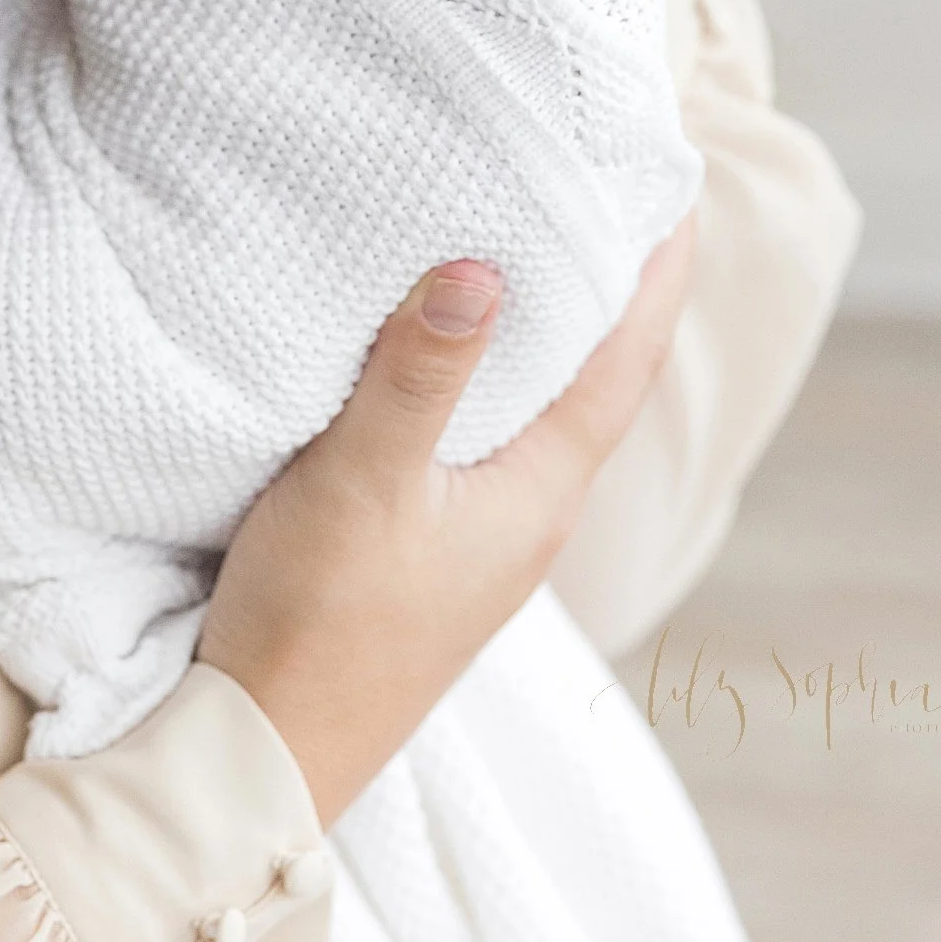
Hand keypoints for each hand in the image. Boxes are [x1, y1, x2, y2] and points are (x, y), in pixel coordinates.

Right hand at [197, 223, 694, 821]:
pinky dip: (487, 374)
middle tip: (601, 183)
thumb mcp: (362, 482)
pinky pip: (483, 438)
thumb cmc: (318, 622)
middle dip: (605, 281)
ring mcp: (482, 538)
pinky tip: (445, 352)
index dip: (656, 268)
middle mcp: (529, 512)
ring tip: (530, 240)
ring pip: (536, 408)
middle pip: (594, 376)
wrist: (267, 759)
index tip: (673, 182)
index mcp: (539, 491)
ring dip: (545, 327)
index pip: (625, 358)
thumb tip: (484, 268)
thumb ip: (420, 375)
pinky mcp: (431, 552)